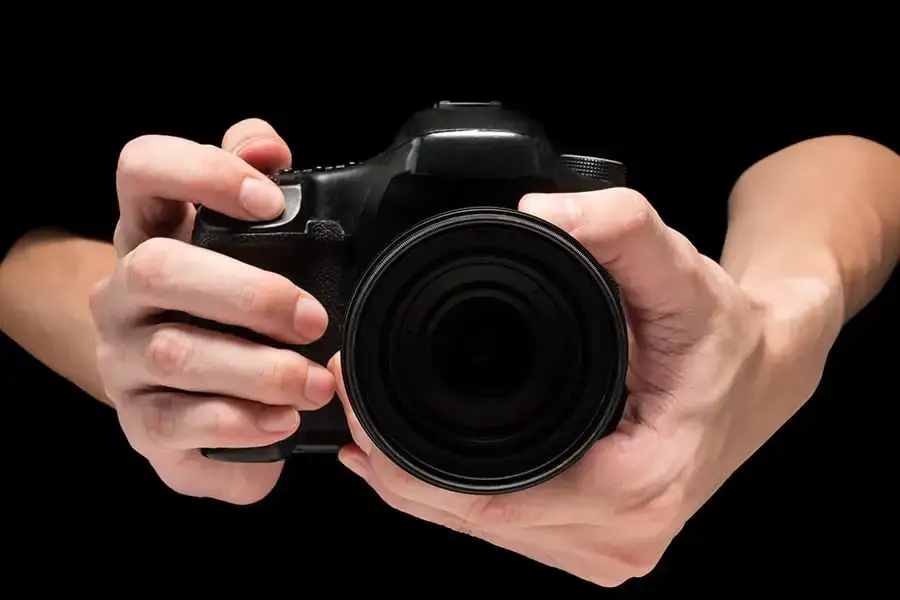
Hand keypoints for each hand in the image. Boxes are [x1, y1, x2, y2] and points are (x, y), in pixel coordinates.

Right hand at [90, 120, 335, 503]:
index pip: (142, 169)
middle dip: (250, 293)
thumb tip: (268, 147)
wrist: (182, 394)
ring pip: (175, 354)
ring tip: (315, 383)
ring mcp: (122, 359)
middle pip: (158, 268)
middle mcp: (122, 291)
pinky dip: (238, 422)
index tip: (270, 203)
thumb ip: (252, 182)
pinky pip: (176, 423)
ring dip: (259, 369)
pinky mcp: (139, 423)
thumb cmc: (220, 309)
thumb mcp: (236, 246)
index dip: (202, 173)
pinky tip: (281, 420)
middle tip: (314, 319)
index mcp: (149, 232)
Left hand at [329, 188, 788, 585]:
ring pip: (485, 532)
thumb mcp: (679, 268)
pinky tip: (418, 464)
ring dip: (421, 489)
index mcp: (641, 487)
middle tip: (353, 406)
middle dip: (401, 474)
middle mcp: (625, 536)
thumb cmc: (723, 332)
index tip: (363, 410)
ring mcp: (611, 547)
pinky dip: (454, 497)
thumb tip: (540, 213)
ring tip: (372, 432)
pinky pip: (507, 527)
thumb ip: (618, 227)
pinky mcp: (599, 539)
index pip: (494, 503)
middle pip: (477, 523)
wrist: (764, 371)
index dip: (411, 466)